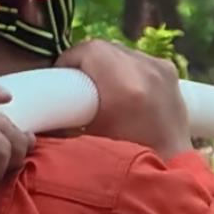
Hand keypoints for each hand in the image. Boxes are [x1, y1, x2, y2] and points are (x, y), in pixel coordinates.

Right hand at [63, 38, 189, 158]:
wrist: (170, 167)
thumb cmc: (126, 158)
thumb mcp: (87, 137)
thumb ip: (64, 116)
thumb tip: (43, 106)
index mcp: (124, 85)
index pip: (88, 50)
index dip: (68, 59)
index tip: (59, 77)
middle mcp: (145, 69)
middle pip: (104, 47)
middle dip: (85, 61)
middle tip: (75, 84)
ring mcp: (161, 68)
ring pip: (121, 51)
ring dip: (106, 63)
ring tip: (98, 87)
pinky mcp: (170, 71)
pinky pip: (138, 59)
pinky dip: (125, 68)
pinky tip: (122, 89)